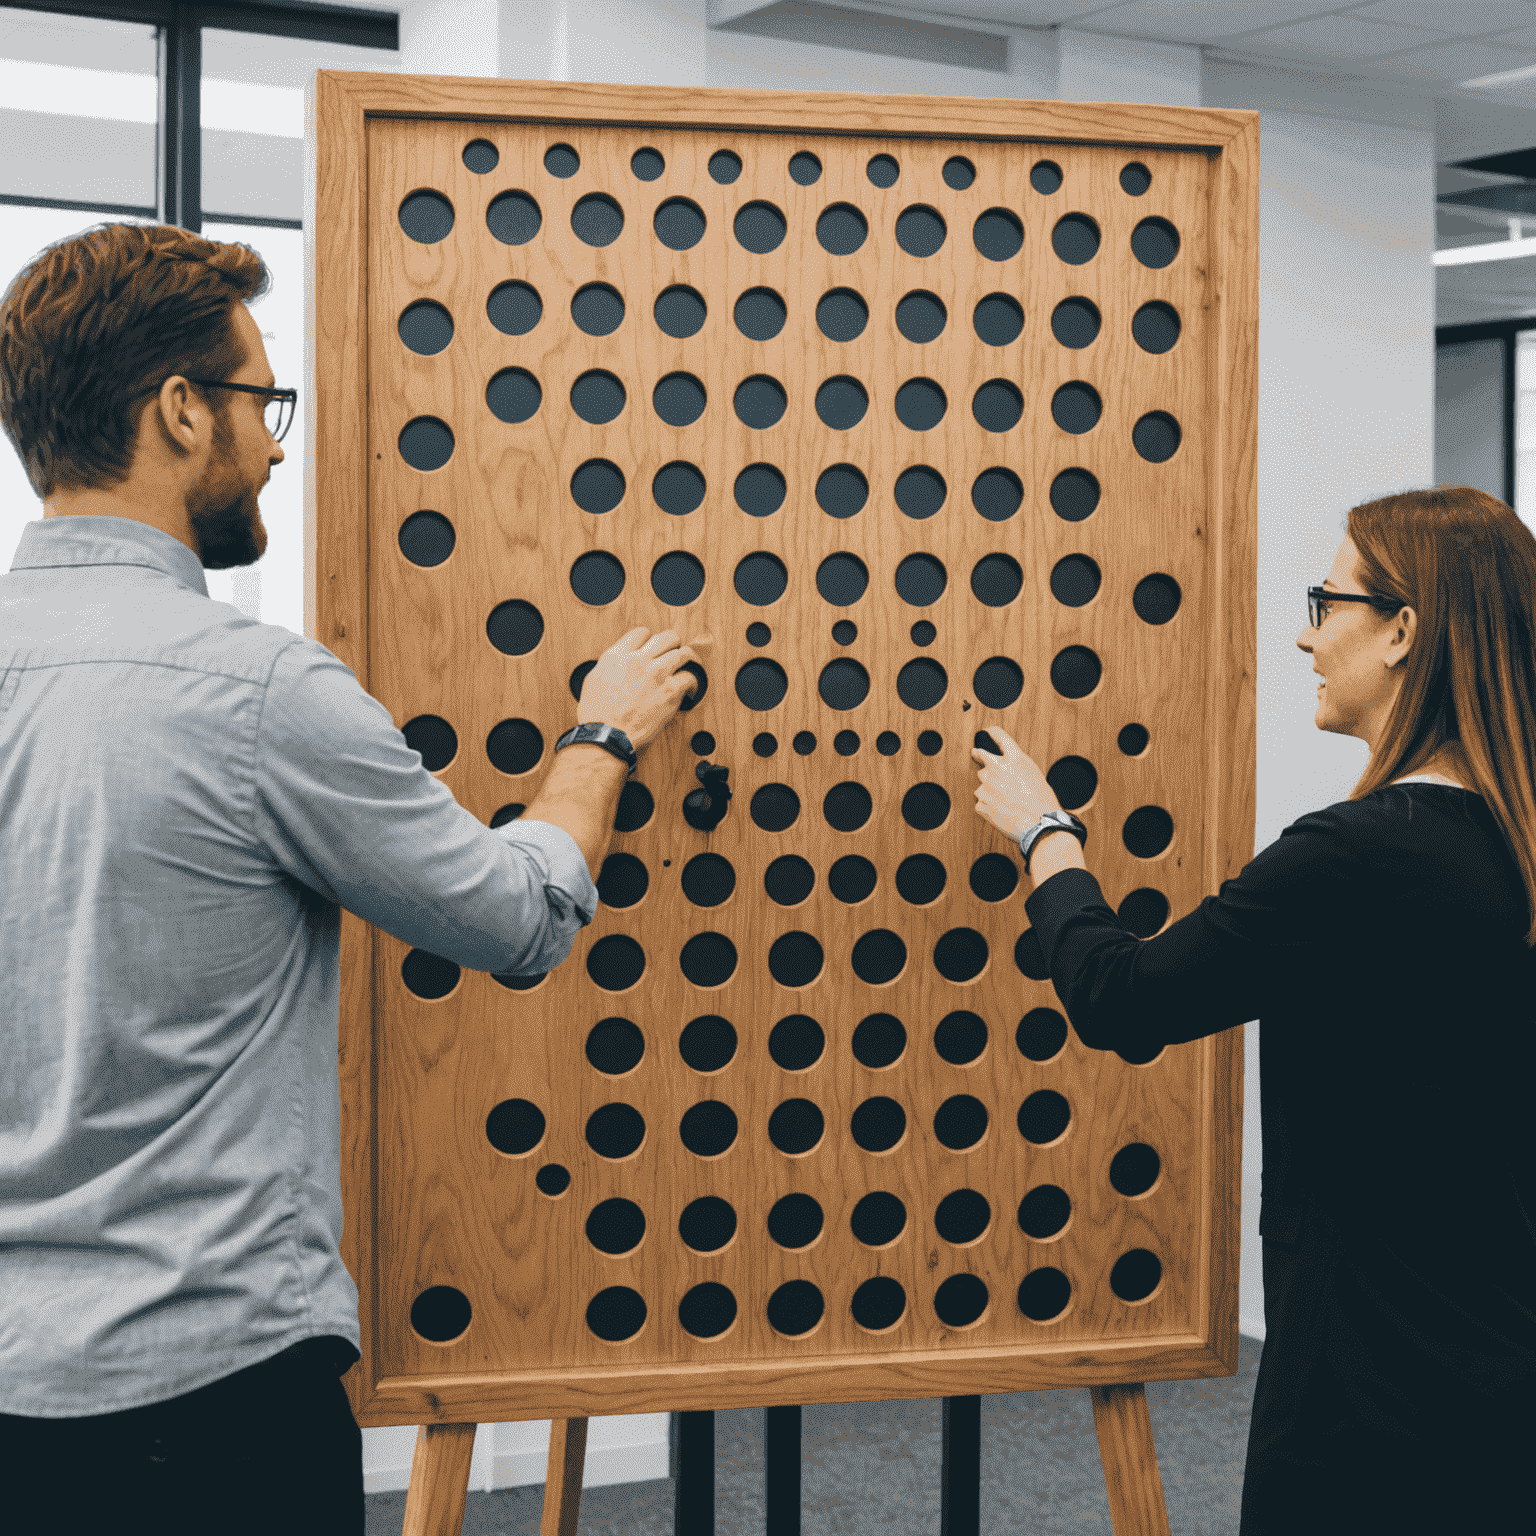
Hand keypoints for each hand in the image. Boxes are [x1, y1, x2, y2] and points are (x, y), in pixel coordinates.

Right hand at [576, 627, 713, 752]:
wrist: (606, 735)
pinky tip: (688, 688)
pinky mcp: (669, 691)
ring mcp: (655, 674)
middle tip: (673, 654)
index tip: (652, 649)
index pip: (641, 633)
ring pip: (682, 653)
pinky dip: (691, 683)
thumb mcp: (593, 680)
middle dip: (672, 645)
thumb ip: (608, 666)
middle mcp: (637, 660)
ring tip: (686, 668)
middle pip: (666, 638)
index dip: (650, 640)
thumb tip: (617, 663)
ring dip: (686, 661)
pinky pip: (690, 677)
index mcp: (616, 656)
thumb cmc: (597, 715)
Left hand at [972, 727, 1060, 842]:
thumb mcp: (1034, 774)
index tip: (987, 731)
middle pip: (980, 755)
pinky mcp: (980, 802)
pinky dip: (989, 805)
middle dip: (978, 755)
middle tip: (976, 755)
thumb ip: (1016, 767)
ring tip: (1006, 800)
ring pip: (982, 782)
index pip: (999, 737)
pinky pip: (982, 801)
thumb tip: (1007, 767)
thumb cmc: (1042, 802)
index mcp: (1014, 758)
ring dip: (989, 788)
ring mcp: (986, 785)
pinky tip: (1002, 810)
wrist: (1039, 824)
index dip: (992, 732)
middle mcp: (997, 768)